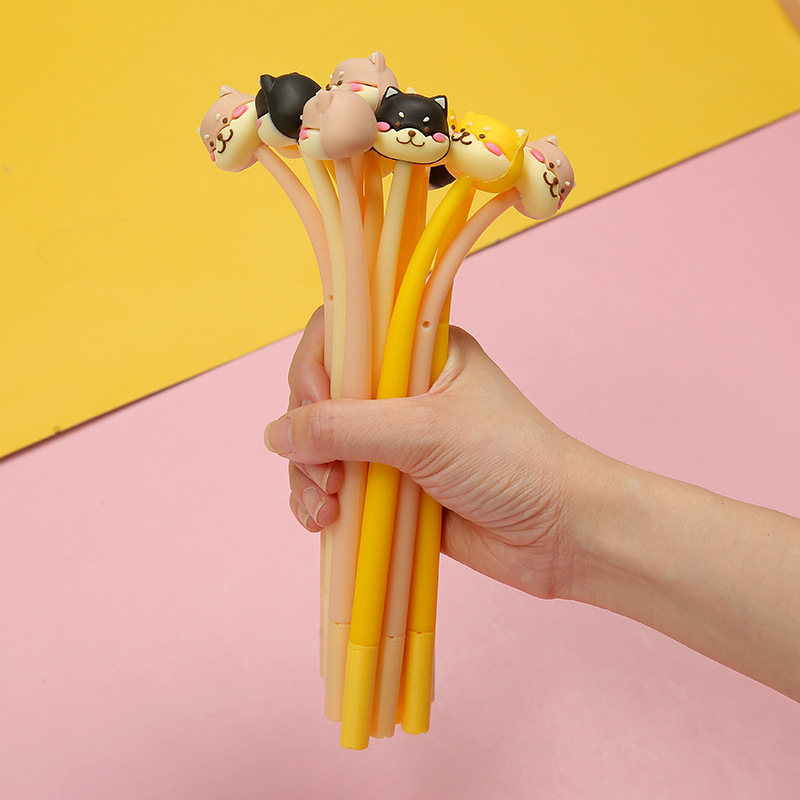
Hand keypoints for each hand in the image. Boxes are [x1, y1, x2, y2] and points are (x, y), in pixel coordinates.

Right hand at [265, 307, 615, 600]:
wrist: (559, 533)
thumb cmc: (511, 463)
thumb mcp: (426, 432)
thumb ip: (346, 428)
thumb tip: (275, 433)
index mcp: (418, 351)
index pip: (343, 335)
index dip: (314, 366)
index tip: (313, 407)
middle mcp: (402, 390)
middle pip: (321, 396)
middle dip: (308, 437)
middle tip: (326, 476)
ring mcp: (395, 440)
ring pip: (322, 446)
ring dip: (309, 477)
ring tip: (326, 509)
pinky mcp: (393, 486)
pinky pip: (337, 486)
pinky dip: (321, 502)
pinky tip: (325, 523)